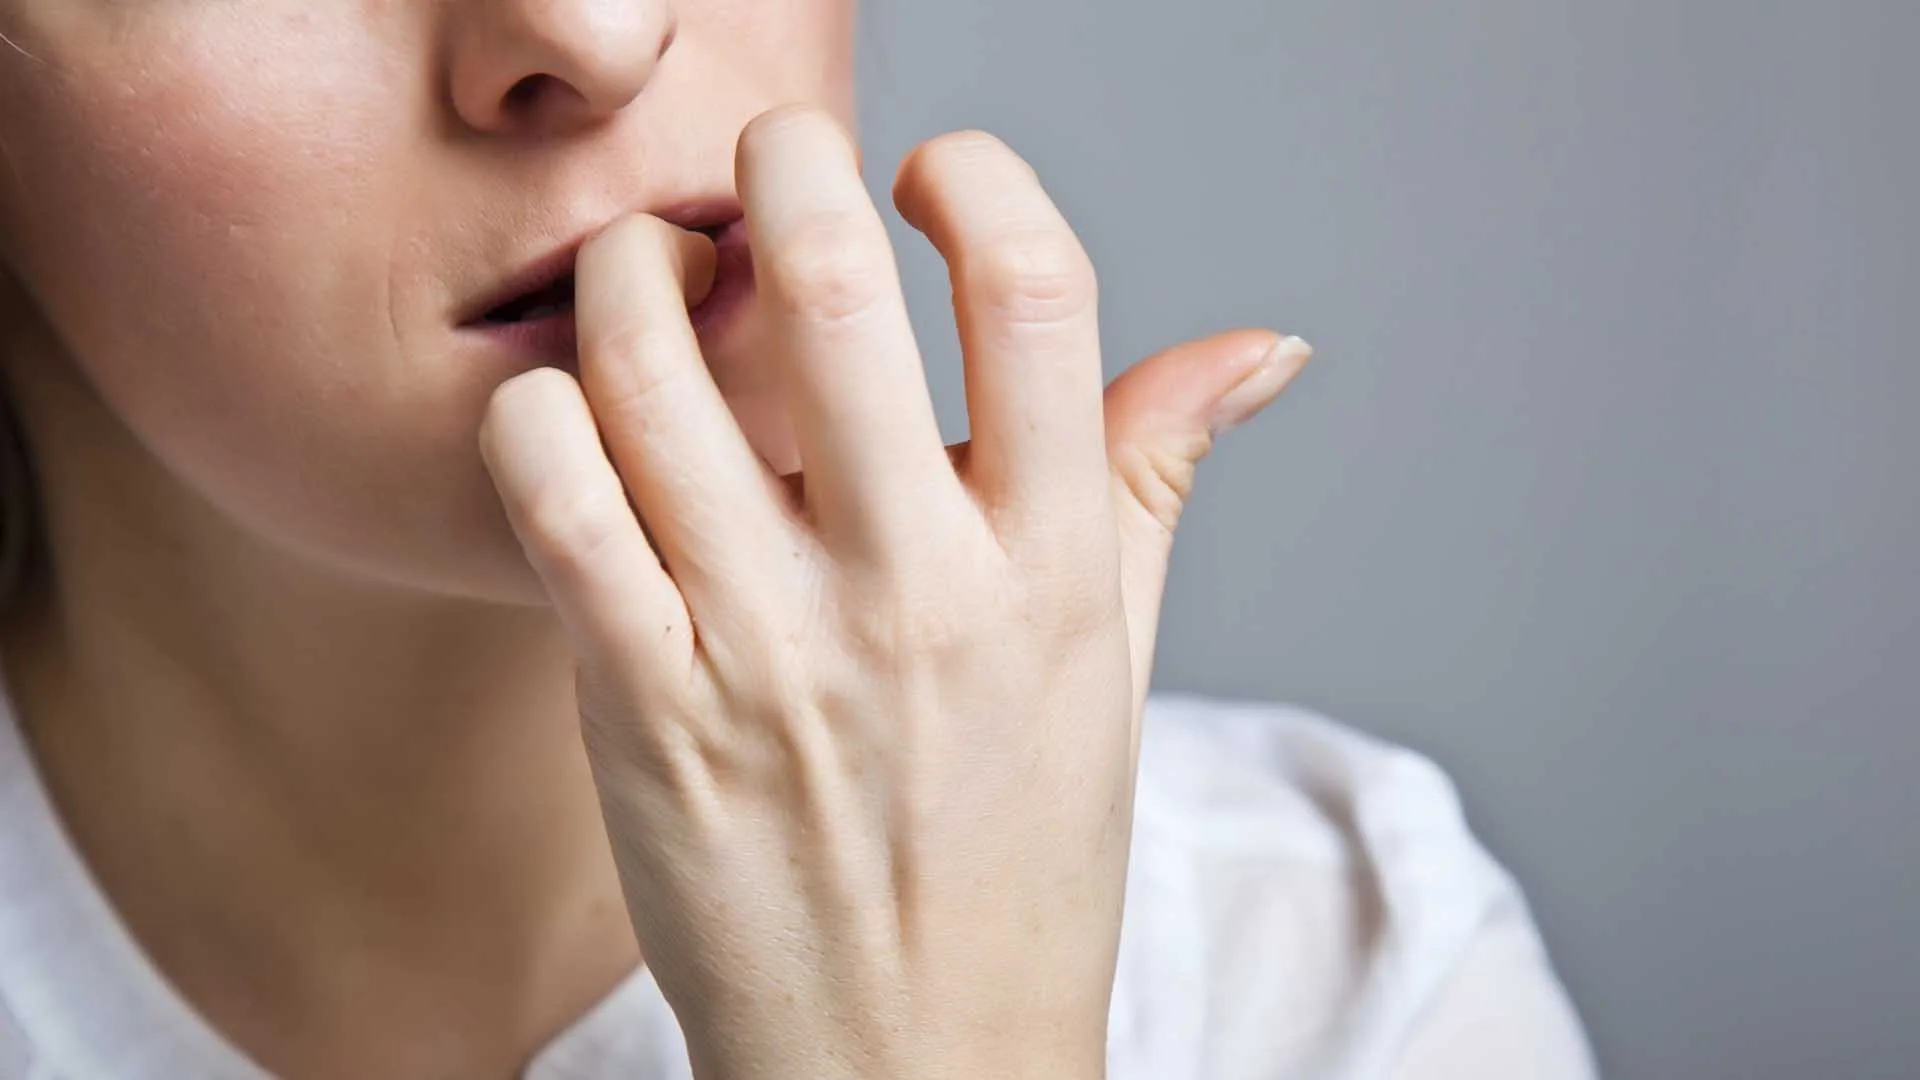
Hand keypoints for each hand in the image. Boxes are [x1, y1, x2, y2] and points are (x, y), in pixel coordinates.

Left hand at [478, 104, 1310, 1079]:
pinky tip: (573, 410)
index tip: (934, 169)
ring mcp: (771, 654)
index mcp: (1052, 570)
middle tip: (776, 158)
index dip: (981, 176)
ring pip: (656, 373)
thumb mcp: (1112, 659)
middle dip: (790, 165)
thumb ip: (1157, 471)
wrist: (912, 1068)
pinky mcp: (645, 713)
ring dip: (634, 271)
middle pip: (839, 292)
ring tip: (650, 271)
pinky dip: (541, 411)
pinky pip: (556, 503)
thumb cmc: (1016, 855)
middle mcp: (918, 596)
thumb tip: (1263, 341)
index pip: (1041, 297)